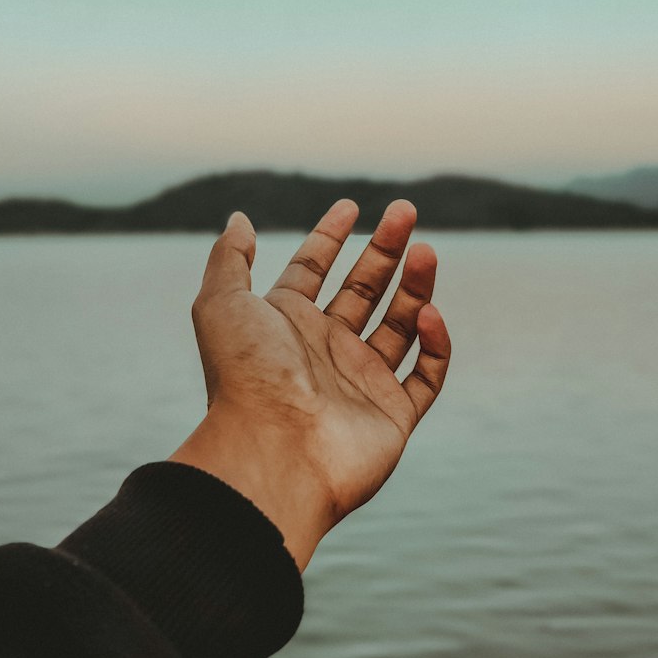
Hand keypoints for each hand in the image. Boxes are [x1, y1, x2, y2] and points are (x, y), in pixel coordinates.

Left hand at [170, 199, 450, 569]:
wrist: (272, 452)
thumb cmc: (244, 376)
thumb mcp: (222, 304)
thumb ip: (230, 258)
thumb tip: (237, 218)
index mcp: (285, 324)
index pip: (312, 271)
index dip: (330, 237)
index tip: (351, 206)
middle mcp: (324, 351)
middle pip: (363, 289)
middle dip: (385, 249)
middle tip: (405, 210)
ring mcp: (361, 383)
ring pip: (400, 324)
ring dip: (416, 285)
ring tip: (427, 251)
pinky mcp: (393, 415)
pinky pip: (426, 375)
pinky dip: (435, 344)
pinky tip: (428, 315)